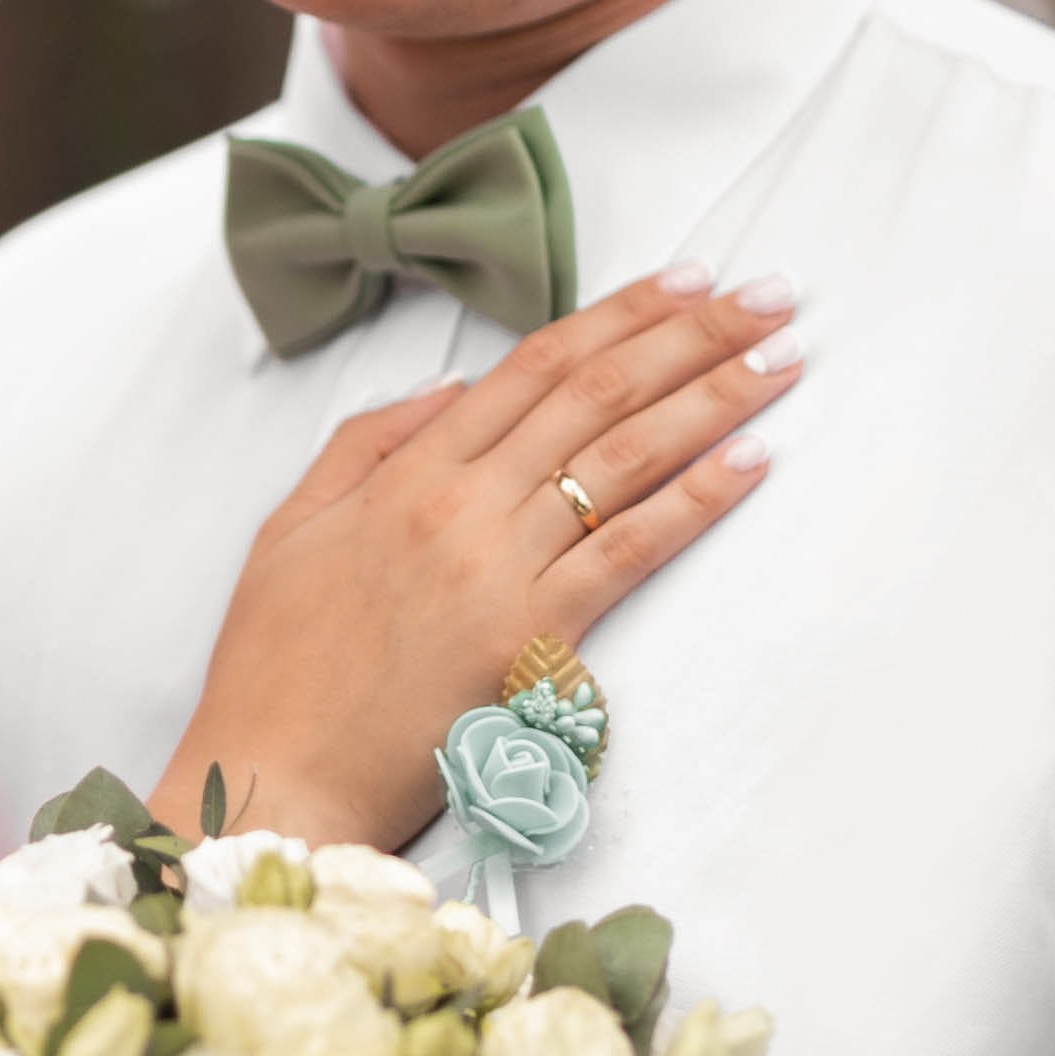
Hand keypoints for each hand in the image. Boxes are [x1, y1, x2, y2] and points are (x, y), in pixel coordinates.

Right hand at [151, 267, 798, 846]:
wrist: (274, 776)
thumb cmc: (273, 666)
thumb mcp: (291, 526)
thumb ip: (368, 443)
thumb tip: (456, 388)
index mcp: (405, 472)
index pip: (534, 365)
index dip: (620, 314)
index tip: (688, 279)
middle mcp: (459, 504)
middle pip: (597, 393)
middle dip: (693, 335)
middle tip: (768, 297)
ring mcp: (499, 569)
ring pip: (626, 457)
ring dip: (714, 399)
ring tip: (781, 359)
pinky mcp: (532, 640)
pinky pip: (631, 552)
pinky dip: (697, 501)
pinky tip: (750, 461)